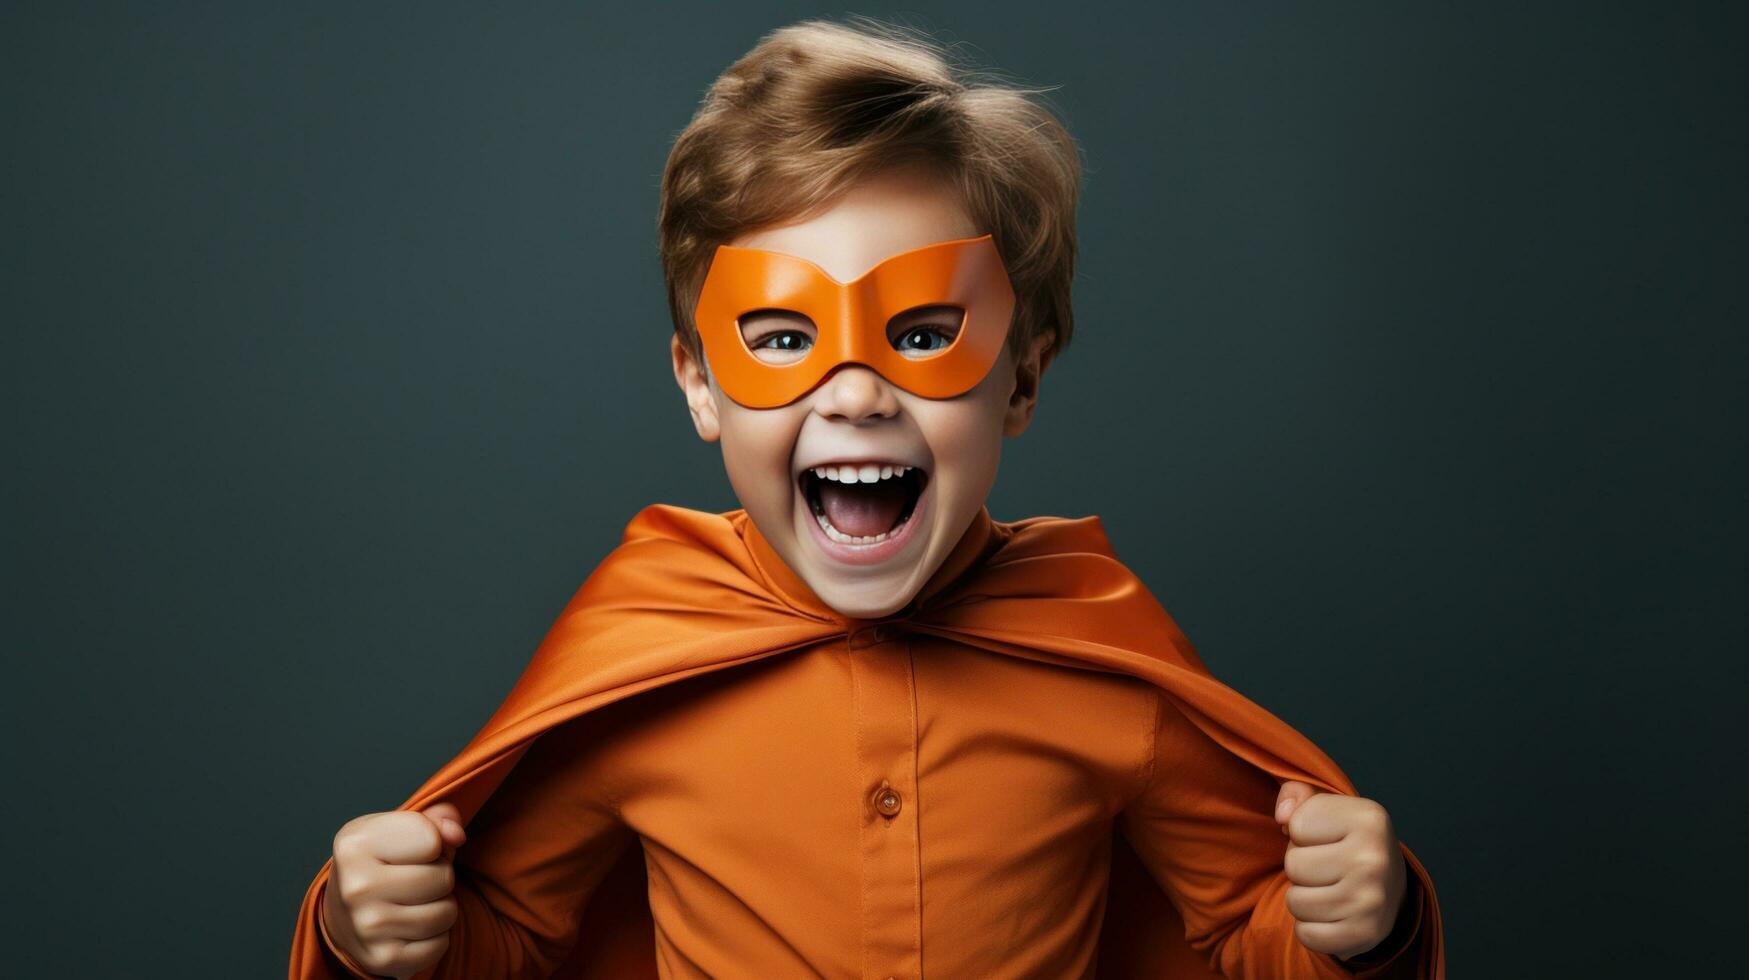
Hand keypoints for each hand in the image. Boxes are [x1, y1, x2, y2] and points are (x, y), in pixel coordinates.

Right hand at [323, 802, 467, 978]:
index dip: (434, 844)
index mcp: (355, 845)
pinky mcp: (382, 959)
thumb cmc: (380, 862)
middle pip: (443, 878)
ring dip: (442, 907)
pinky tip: (413, 928)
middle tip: (417, 880)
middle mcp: (355, 887)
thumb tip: (456, 835)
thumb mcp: (398, 828)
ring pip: (445, 913)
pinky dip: (437, 937)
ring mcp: (367, 927)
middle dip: (441, 877)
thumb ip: (436, 818)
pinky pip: (440, 945)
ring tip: (417, 902)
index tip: (413, 851)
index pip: (432, 839)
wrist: (343, 915)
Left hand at [1274, 781, 1407, 961]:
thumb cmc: (1347, 842)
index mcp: (1369, 818)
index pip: (1295, 825)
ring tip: (1328, 889)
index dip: (1301, 832)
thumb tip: (1282, 816)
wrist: (1391, 889)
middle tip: (1326, 867)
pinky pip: (1306, 934)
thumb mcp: (1328, 807)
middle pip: (1293, 865)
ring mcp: (1371, 900)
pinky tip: (1330, 914)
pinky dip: (1310, 928)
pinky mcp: (1364, 934)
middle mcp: (1375, 859)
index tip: (1326, 838)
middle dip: (1301, 867)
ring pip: (1295, 901)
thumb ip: (1296, 795)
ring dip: (1303, 898)